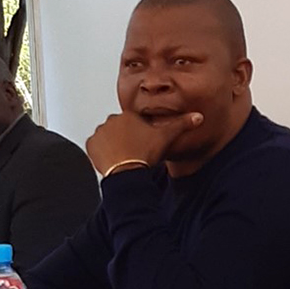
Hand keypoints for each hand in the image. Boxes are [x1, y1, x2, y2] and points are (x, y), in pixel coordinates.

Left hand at [84, 111, 203, 174]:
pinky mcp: (91, 144)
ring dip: (113, 144)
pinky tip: (113, 159)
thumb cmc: (144, 155)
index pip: (134, 122)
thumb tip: (198, 117)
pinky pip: (96, 146)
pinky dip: (102, 152)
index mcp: (129, 116)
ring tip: (124, 157)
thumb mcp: (167, 138)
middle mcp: (112, 121)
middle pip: (120, 129)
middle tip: (134, 152)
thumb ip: (182, 125)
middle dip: (126, 138)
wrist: (127, 172)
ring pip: (108, 136)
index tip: (143, 144)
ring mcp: (100, 132)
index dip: (140, 134)